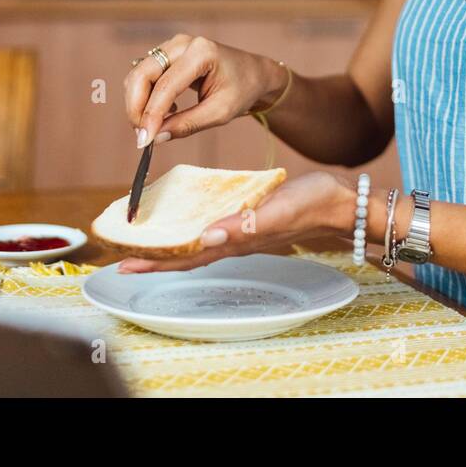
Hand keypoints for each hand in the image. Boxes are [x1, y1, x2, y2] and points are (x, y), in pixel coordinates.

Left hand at [116, 171, 354, 272]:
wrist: (343, 203)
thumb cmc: (314, 204)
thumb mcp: (278, 210)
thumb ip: (244, 225)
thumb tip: (206, 237)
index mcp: (237, 240)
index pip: (188, 257)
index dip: (156, 262)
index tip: (125, 263)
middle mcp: (235, 240)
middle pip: (186, 254)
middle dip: (155, 258)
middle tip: (122, 256)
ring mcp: (243, 231)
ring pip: (198, 243)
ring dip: (171, 245)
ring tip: (147, 241)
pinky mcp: (251, 218)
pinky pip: (215, 228)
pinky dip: (194, 227)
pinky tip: (188, 220)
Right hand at [123, 33, 287, 147]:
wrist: (253, 73)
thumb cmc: (243, 89)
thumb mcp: (220, 113)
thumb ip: (187, 125)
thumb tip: (155, 138)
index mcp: (201, 53)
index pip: (165, 86)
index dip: (151, 115)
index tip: (144, 140)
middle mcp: (182, 44)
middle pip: (142, 75)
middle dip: (136, 108)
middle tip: (142, 136)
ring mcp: (172, 46)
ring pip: (138, 75)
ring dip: (138, 104)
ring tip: (155, 126)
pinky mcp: (167, 54)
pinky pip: (145, 76)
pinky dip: (145, 97)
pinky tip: (165, 111)